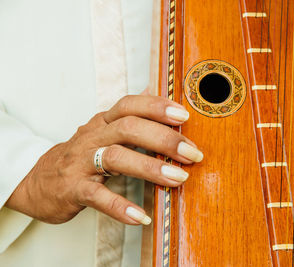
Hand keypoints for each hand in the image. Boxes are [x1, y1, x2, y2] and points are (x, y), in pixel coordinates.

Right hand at [5, 95, 202, 224]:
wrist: (37, 181)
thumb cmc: (80, 155)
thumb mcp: (103, 131)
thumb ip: (129, 116)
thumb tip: (156, 93)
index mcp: (104, 122)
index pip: (130, 105)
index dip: (156, 107)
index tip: (184, 116)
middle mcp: (93, 137)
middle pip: (128, 128)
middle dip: (164, 139)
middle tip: (193, 153)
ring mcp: (81, 163)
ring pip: (116, 158)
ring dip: (150, 168)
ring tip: (178, 179)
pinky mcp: (73, 189)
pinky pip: (98, 197)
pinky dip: (120, 207)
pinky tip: (141, 216)